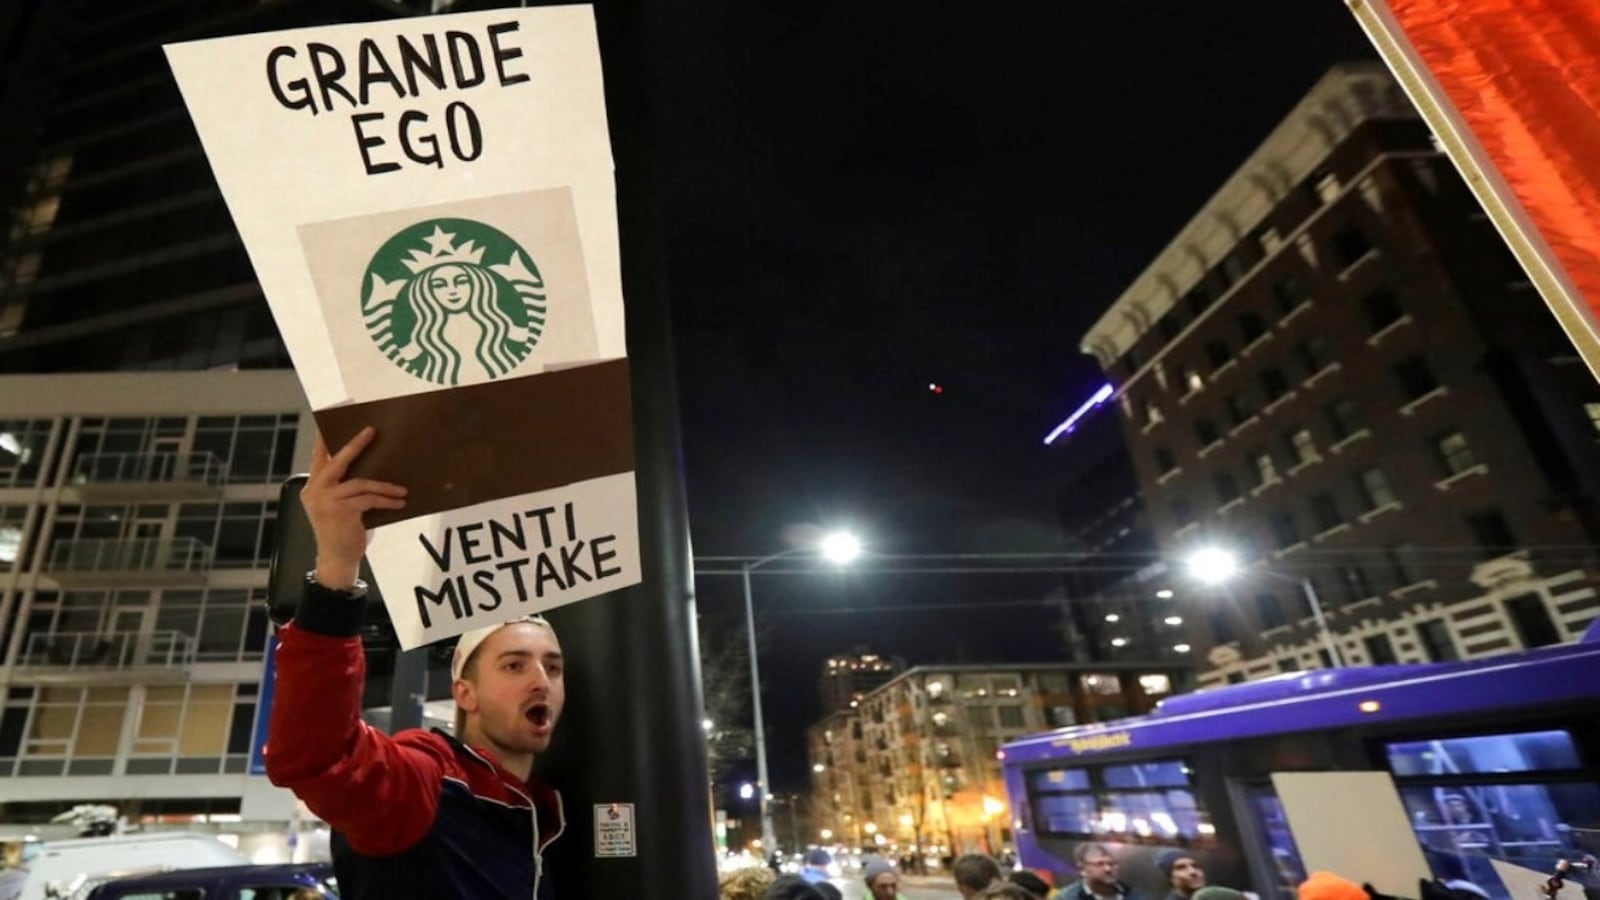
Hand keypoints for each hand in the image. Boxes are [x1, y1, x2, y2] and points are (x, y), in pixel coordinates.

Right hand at [303, 427, 406, 589]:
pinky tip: (400, 502)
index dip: (325, 437)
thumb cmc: (343, 530)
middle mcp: (315, 491)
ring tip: (402, 490)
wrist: (336, 559)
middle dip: (355, 444)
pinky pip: (368, 500)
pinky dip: (386, 501)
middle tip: (371, 430)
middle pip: (336, 460)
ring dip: (384, 486)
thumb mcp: (340, 505)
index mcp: (313, 485)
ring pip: (360, 483)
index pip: (319, 456)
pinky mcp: (340, 513)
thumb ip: (346, 486)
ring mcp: (326, 502)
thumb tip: (373, 466)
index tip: (330, 417)